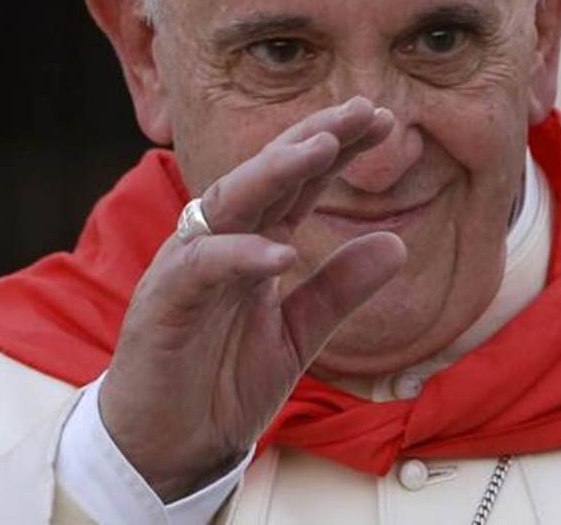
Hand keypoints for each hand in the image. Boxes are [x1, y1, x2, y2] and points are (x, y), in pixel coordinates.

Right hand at [99, 97, 406, 500]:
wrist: (169, 450)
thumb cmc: (222, 384)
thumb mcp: (298, 334)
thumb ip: (340, 289)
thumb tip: (398, 243)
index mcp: (252, 246)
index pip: (297, 184)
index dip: (336, 150)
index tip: (382, 120)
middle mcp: (219, 245)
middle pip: (267, 176)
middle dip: (314, 139)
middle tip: (364, 110)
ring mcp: (188, 269)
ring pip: (230, 204)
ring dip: (275, 174)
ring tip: (323, 148)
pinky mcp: (163, 305)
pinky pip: (201, 269)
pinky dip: (240, 257)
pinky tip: (281, 253)